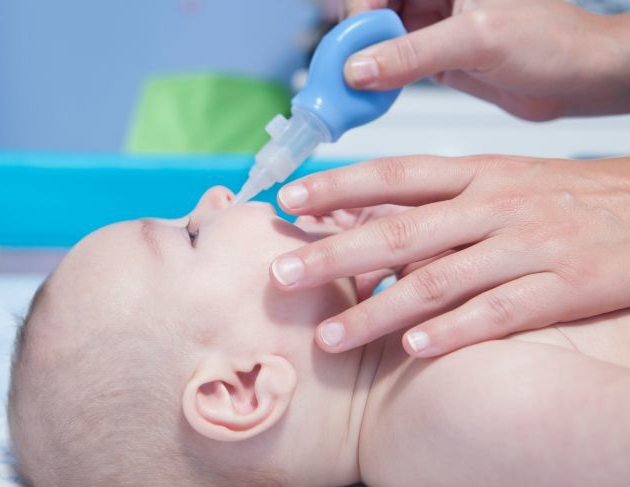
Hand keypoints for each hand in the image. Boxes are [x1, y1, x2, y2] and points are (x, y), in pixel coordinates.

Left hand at [270, 155, 629, 356]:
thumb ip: (438, 199)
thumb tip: (366, 216)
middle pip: (401, 232)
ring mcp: (528, 246)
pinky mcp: (563, 285)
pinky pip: (499, 313)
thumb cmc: (564, 196)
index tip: (288, 201)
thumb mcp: (500, 179)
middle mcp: (494, 205)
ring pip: (438, 280)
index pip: (394, 175)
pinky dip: (453, 331)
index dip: (337, 187)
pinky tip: (413, 348)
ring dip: (377, 310)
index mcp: (477, 173)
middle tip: (281, 277)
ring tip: (330, 337)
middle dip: (334, 256)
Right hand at [344, 0, 629, 119]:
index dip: (360, 8)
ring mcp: (432, 27)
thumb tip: (359, 68)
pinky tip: (370, 98)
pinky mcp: (432, 58)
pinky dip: (377, 83)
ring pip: (378, 39)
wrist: (578, 79)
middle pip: (373, 10)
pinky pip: (392, 66)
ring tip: (348, 90)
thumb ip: (413, 53)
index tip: (352, 42)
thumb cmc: (552, 41)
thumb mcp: (477, 40)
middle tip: (340, 71)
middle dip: (352, 39)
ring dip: (360, 64)